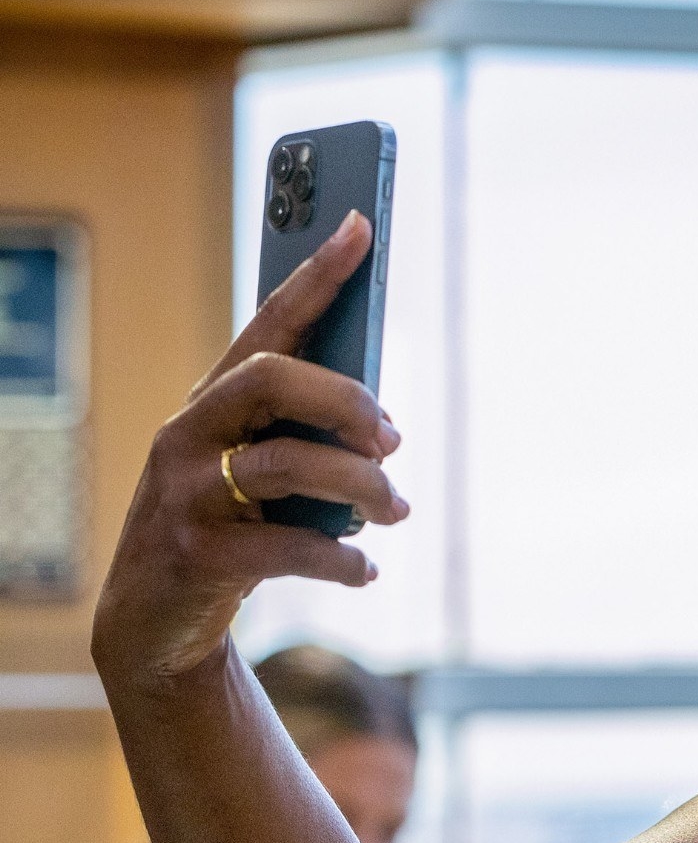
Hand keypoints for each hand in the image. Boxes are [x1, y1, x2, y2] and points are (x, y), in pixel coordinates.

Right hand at [92, 213, 409, 691]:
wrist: (156, 616)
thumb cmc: (229, 525)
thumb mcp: (258, 469)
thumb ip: (303, 437)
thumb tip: (385, 427)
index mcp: (211, 401)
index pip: (268, 322)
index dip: (315, 275)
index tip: (362, 225)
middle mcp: (188, 434)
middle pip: (272, 378)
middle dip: (347, 400)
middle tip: (394, 438)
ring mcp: (186, 492)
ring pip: (290, 465)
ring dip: (363, 488)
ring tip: (396, 510)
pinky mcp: (198, 553)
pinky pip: (290, 546)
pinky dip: (343, 559)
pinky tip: (365, 569)